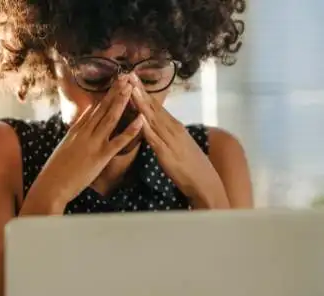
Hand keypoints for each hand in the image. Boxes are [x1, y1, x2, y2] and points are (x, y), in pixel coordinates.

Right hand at [22, 76, 142, 213]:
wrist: (51, 185)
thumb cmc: (55, 171)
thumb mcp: (64, 149)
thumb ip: (74, 138)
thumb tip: (80, 129)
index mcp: (76, 131)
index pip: (93, 110)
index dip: (105, 96)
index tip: (114, 85)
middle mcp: (85, 133)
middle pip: (102, 108)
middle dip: (115, 92)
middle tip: (126, 78)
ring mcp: (93, 143)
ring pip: (110, 118)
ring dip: (122, 102)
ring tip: (131, 88)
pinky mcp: (101, 156)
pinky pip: (119, 141)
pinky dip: (131, 130)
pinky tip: (141, 120)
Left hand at [130, 74, 228, 208]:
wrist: (205, 182)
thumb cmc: (191, 165)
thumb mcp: (178, 144)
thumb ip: (167, 134)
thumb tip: (156, 125)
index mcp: (174, 126)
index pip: (156, 106)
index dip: (144, 92)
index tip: (133, 78)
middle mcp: (173, 129)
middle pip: (154, 107)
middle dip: (140, 91)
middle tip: (128, 74)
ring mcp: (170, 140)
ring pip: (153, 119)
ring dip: (141, 104)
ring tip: (131, 89)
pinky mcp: (167, 154)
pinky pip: (155, 140)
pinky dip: (147, 128)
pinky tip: (139, 119)